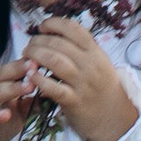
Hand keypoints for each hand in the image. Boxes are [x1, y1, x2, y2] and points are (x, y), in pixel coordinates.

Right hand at [0, 56, 45, 140]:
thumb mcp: (16, 112)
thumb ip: (31, 102)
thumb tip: (53, 92)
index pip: (11, 69)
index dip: (26, 63)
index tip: (44, 58)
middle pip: (0, 75)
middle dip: (18, 69)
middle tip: (35, 66)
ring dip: (10, 89)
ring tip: (27, 87)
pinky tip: (6, 115)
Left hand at [13, 21, 137, 140]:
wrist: (113, 117)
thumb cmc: (101, 86)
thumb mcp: (99, 62)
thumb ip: (82, 48)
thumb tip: (56, 32)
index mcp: (96, 52)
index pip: (74, 29)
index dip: (54, 23)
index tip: (42, 26)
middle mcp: (90, 65)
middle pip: (59, 44)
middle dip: (39, 41)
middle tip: (30, 46)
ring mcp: (82, 83)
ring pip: (54, 61)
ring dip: (36, 55)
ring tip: (27, 57)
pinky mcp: (74, 101)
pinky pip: (53, 87)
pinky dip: (39, 79)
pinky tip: (31, 75)